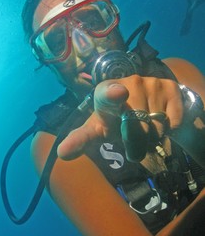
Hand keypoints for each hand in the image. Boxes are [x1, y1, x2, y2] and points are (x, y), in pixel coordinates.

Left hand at [57, 75, 183, 160]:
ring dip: (153, 137)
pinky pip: (173, 122)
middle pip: (138, 128)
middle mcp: (130, 82)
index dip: (113, 94)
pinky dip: (168, 129)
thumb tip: (61, 153)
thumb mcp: (98, 128)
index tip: (117, 94)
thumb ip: (81, 139)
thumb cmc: (114, 119)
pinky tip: (159, 119)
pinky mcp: (171, 87)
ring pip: (157, 127)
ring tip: (145, 128)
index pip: (108, 94)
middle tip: (133, 141)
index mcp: (105, 92)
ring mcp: (152, 83)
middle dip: (137, 144)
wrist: (142, 104)